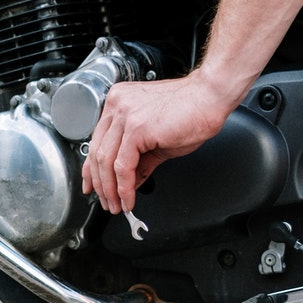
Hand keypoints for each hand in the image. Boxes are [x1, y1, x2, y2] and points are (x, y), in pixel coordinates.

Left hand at [80, 72, 231, 213]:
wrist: (210, 98)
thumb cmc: (190, 111)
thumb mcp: (157, 140)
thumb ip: (139, 161)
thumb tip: (129, 181)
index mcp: (118, 103)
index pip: (97, 141)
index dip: (92, 169)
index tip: (93, 186)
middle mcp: (117, 106)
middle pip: (97, 152)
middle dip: (100, 184)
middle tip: (107, 202)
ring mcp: (125, 115)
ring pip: (106, 161)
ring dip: (110, 190)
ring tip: (117, 205)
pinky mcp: (137, 128)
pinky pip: (123, 166)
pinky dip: (124, 187)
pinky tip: (128, 198)